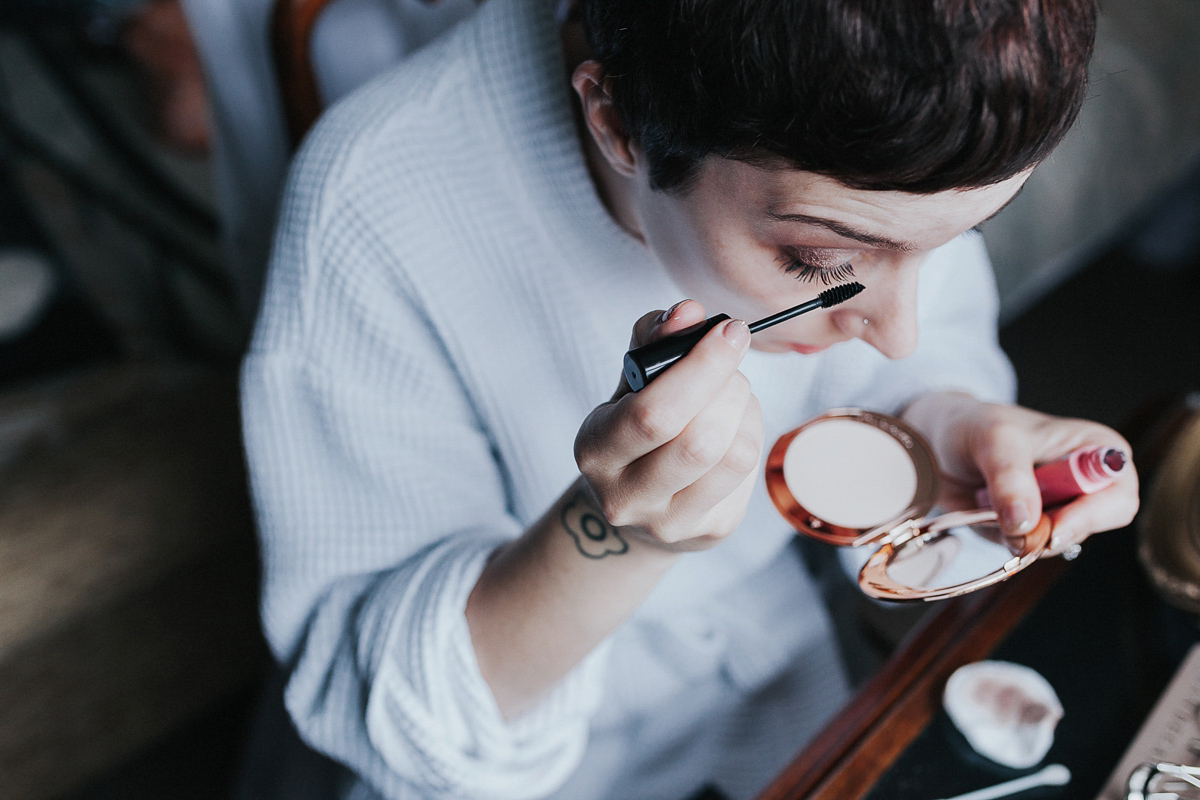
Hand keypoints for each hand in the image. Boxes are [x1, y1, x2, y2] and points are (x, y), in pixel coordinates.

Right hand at [574, 300, 762, 551]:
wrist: (636, 506)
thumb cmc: (637, 430)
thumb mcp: (632, 384)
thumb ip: (655, 342)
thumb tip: (688, 312)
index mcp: (596, 449)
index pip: (654, 413)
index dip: (701, 367)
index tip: (730, 331)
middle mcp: (625, 496)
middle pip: (698, 441)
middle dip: (729, 387)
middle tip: (732, 361)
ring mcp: (668, 522)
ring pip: (732, 456)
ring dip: (745, 409)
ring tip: (732, 393)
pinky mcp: (708, 531)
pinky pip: (748, 472)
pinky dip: (752, 434)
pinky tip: (735, 426)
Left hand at [905, 393, 1138, 555]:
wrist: (939, 442)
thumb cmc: (976, 425)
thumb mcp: (994, 439)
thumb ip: (1011, 478)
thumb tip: (1025, 524)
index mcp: (1098, 450)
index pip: (1118, 496)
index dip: (1089, 516)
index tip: (1052, 526)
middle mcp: (1087, 484)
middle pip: (1089, 528)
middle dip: (1047, 531)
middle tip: (1011, 520)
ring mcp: (1060, 510)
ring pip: (1054, 544)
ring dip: (1017, 534)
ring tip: (989, 501)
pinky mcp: (1033, 529)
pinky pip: (1025, 550)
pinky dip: (1001, 538)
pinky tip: (984, 511)